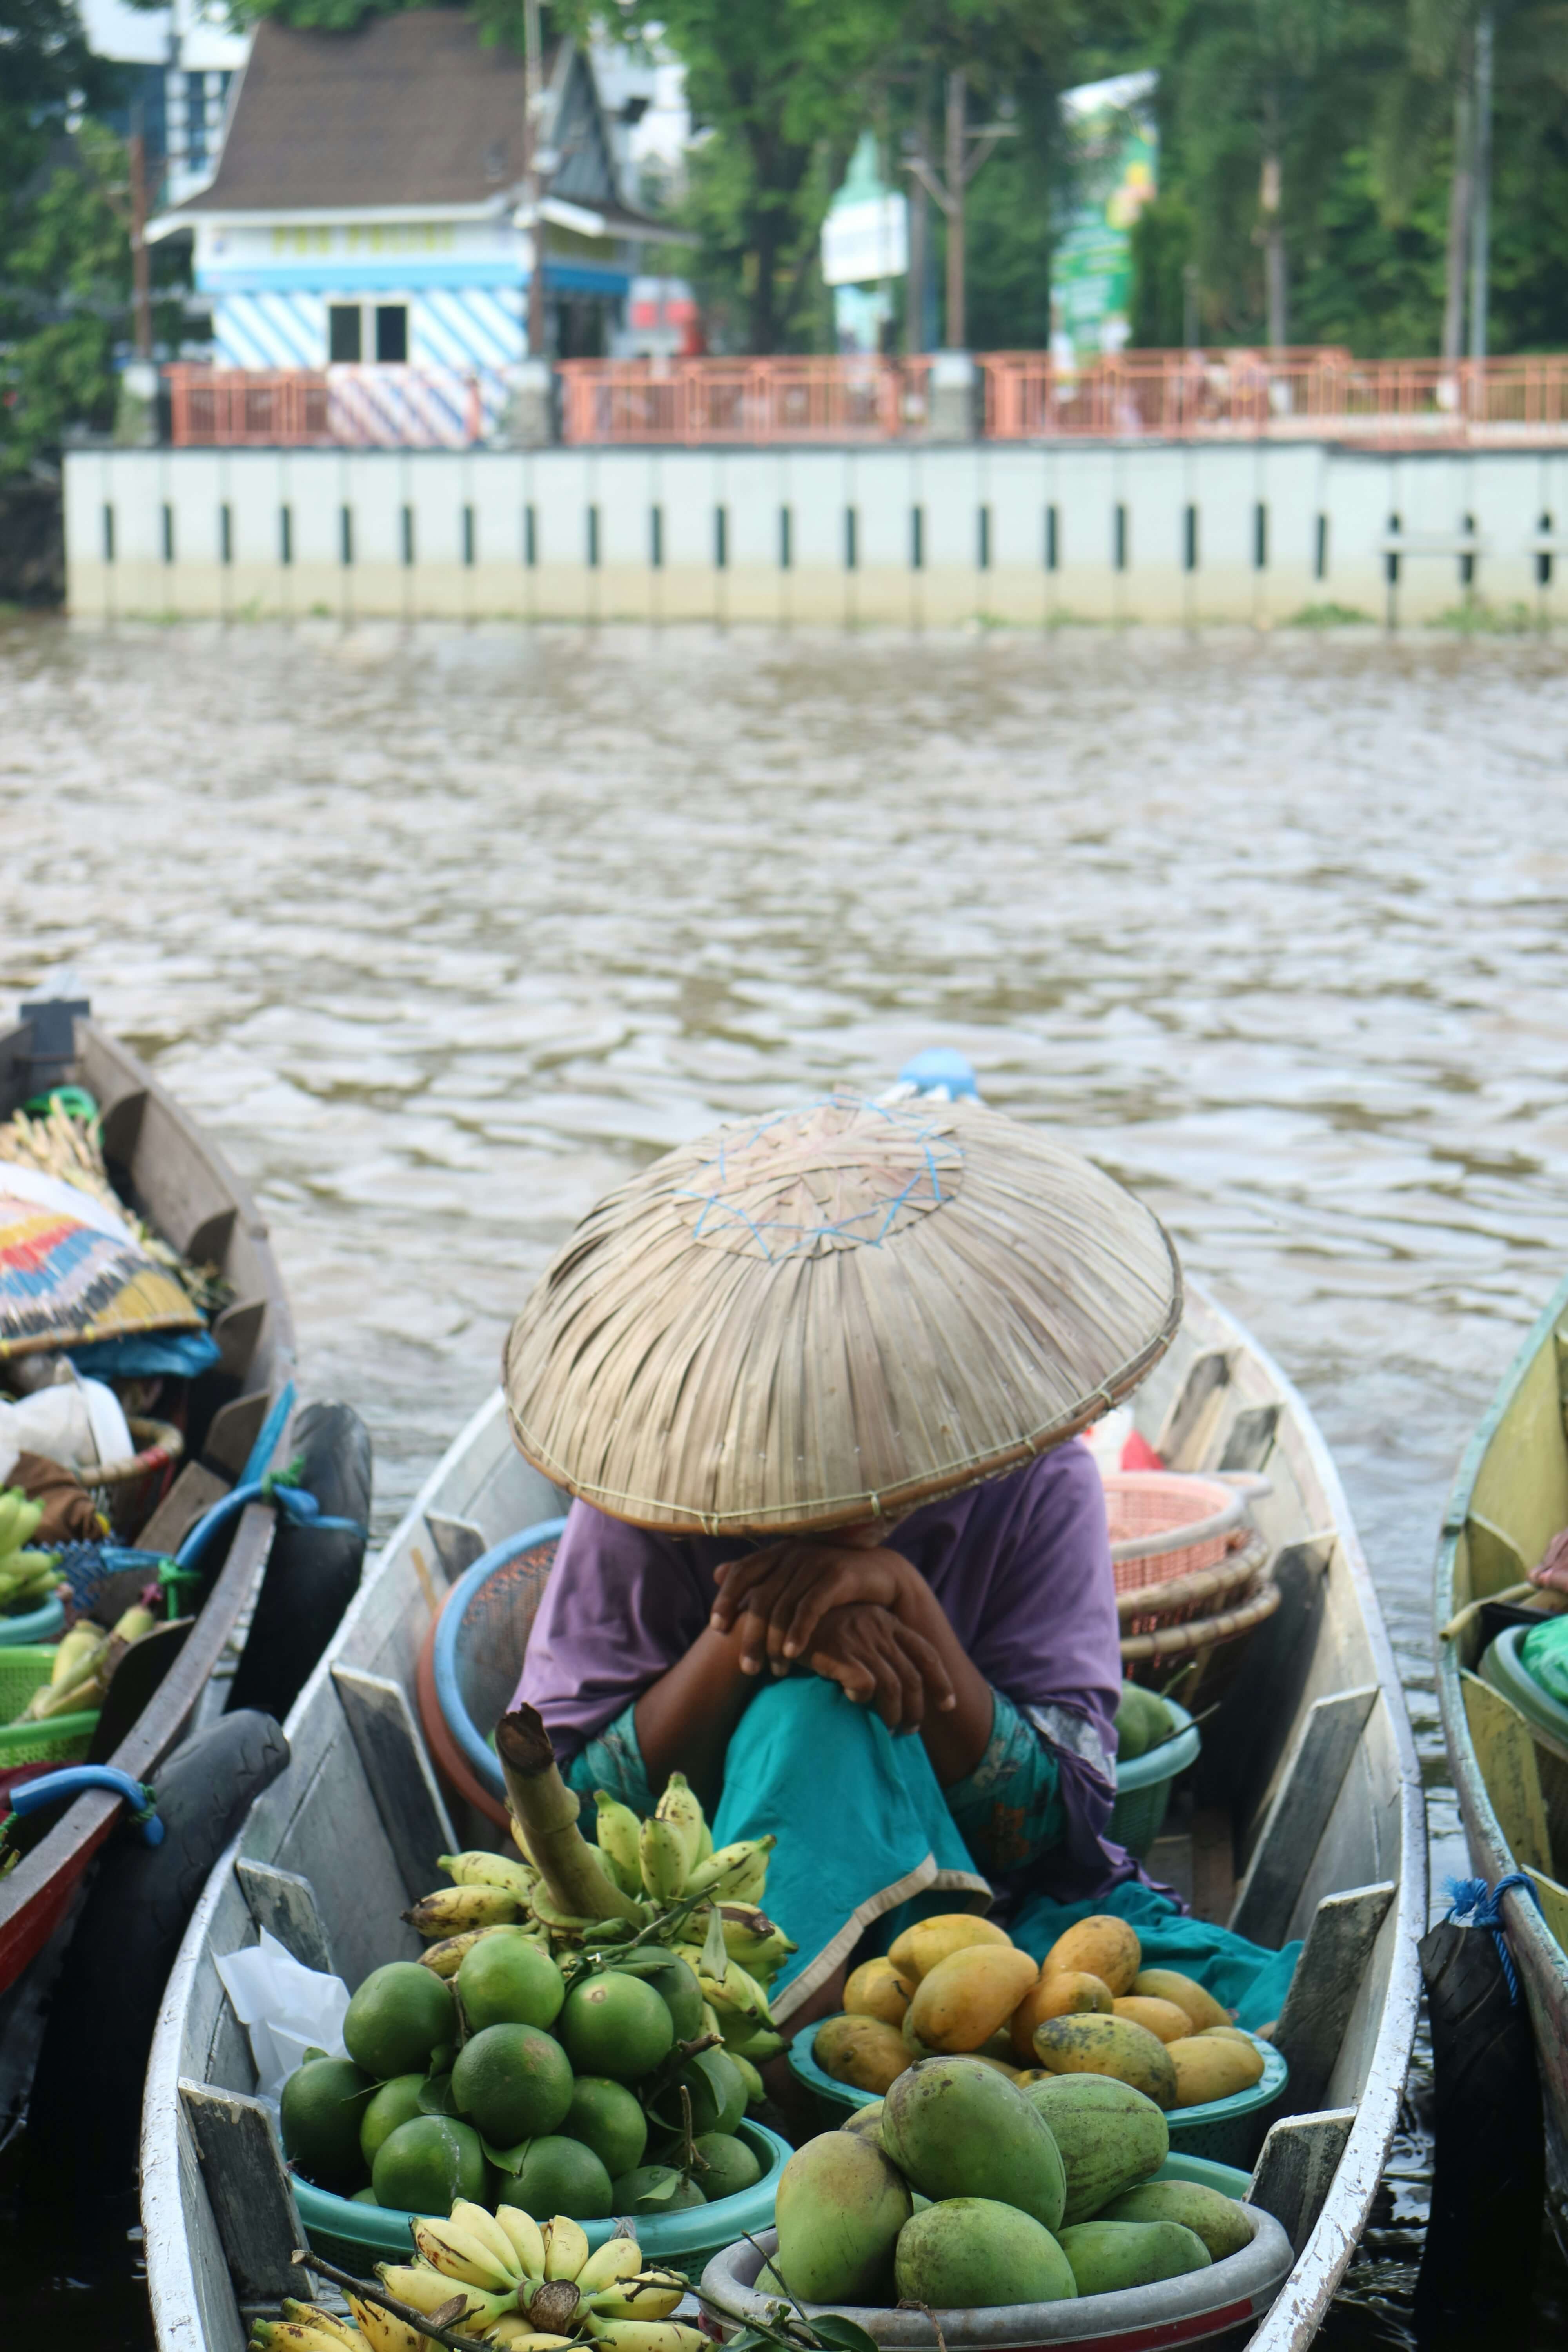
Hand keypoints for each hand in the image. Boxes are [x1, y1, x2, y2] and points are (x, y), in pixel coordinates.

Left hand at [711, 1540, 913, 1677]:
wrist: (880, 1574)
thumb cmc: (830, 1581)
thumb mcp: (793, 1576)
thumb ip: (759, 1577)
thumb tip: (716, 1573)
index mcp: (779, 1553)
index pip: (742, 1572)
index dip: (726, 1598)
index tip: (717, 1627)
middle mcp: (793, 1554)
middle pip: (761, 1597)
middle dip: (751, 1635)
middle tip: (747, 1668)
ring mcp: (815, 1563)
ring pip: (783, 1606)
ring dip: (774, 1642)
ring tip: (773, 1671)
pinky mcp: (837, 1576)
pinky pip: (810, 1607)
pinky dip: (798, 1632)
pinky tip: (792, 1654)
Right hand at [803, 1602, 955, 1732]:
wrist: (776, 1617)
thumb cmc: (815, 1631)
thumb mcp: (853, 1633)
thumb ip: (875, 1652)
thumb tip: (896, 1690)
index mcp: (887, 1621)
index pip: (927, 1653)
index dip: (942, 1682)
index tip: (949, 1706)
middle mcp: (878, 1627)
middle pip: (912, 1677)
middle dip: (917, 1709)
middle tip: (910, 1730)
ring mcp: (859, 1637)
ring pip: (892, 1686)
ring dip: (893, 1714)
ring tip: (888, 1730)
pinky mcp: (837, 1650)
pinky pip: (864, 1684)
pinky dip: (863, 1699)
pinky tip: (854, 1703)